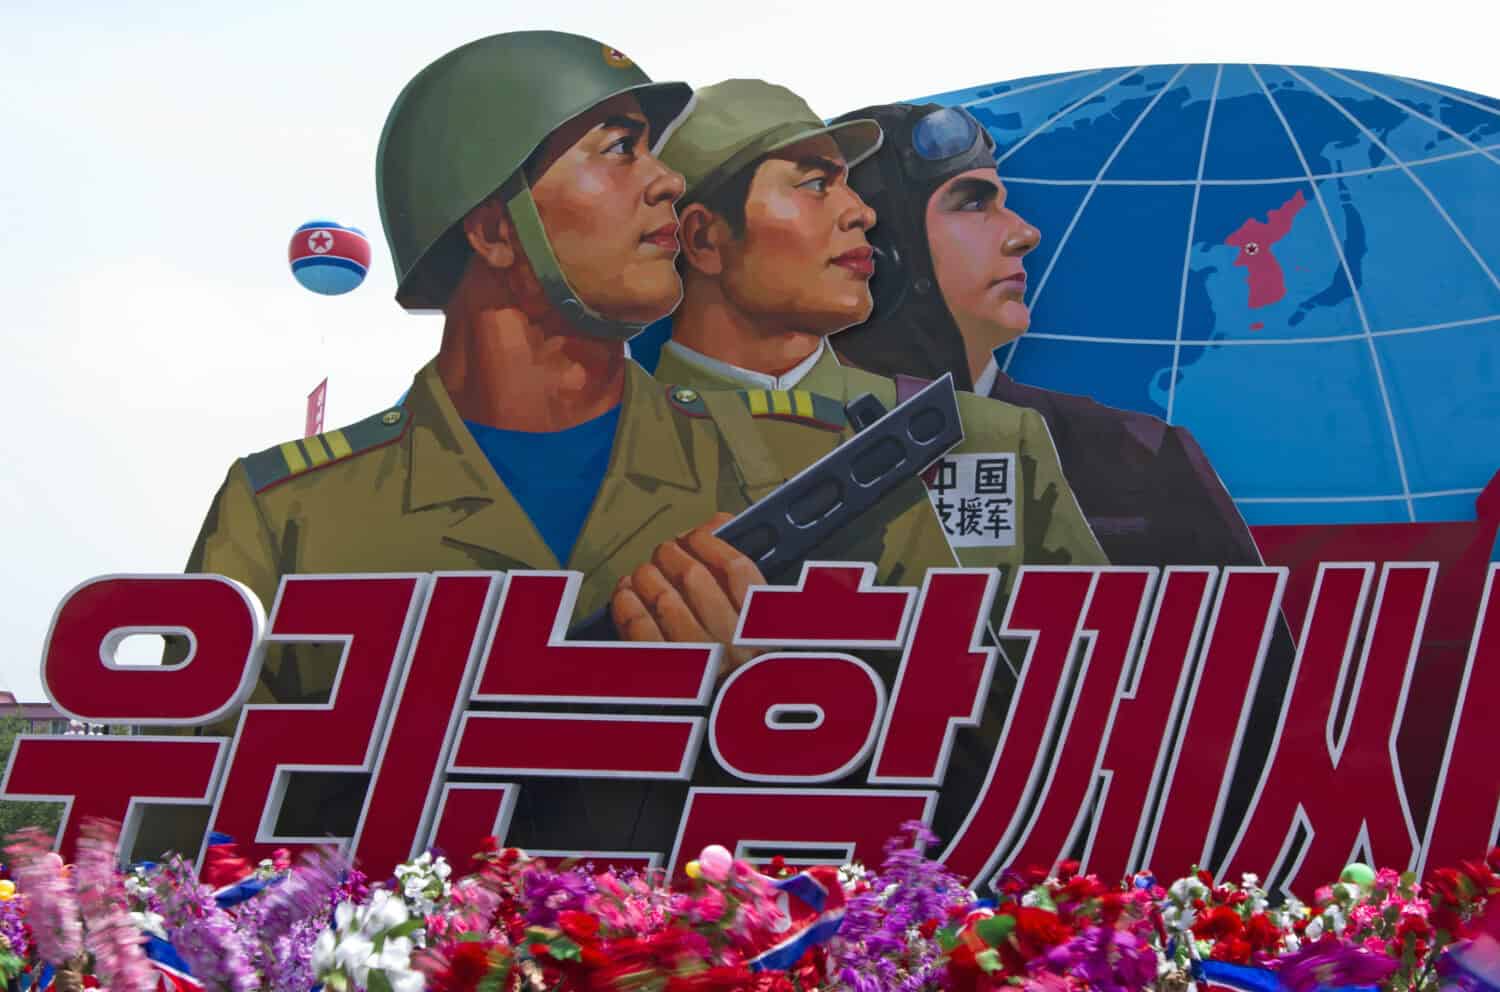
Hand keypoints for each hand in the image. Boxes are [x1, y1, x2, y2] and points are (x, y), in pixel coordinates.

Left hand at [611, 513, 765, 677]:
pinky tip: (625, 594)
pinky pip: (639, 630)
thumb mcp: (758, 621)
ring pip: (663, 599)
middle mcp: (733, 647)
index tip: (696, 535)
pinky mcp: (663, 678)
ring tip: (644, 573)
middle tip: (665, 552)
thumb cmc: (739, 663)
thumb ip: (740, 572)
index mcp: (763, 628)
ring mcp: (698, 665)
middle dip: (671, 554)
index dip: (710, 542)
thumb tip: (720, 521)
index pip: (737, 569)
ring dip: (646, 576)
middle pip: (694, 577)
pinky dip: (627, 604)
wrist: (724, 726)